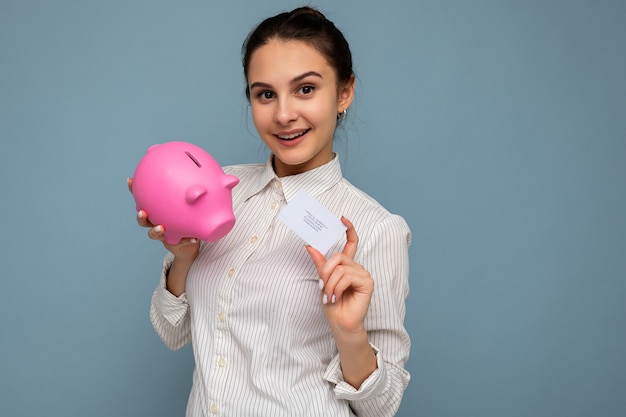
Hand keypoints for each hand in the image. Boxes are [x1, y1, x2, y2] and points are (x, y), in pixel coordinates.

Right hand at [127, 177, 199, 260]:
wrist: (192, 237)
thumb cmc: (186, 216)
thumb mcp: (187, 202)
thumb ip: (188, 191)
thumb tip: (195, 178)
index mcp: (156, 211)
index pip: (142, 199)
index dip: (134, 191)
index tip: (130, 180)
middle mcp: (156, 222)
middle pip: (143, 220)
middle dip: (141, 216)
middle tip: (143, 212)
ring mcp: (163, 234)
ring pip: (154, 234)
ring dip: (155, 231)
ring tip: (160, 227)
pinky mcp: (174, 242)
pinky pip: (179, 242)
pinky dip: (186, 240)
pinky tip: (194, 238)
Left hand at [306, 217, 373, 332]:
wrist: (340, 323)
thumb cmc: (333, 304)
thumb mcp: (323, 280)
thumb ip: (320, 263)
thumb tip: (310, 246)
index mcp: (347, 266)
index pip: (351, 243)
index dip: (349, 229)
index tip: (342, 218)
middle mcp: (357, 267)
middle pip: (338, 256)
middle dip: (326, 271)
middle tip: (323, 286)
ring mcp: (363, 274)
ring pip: (340, 267)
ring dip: (330, 283)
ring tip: (330, 295)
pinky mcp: (367, 282)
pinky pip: (347, 276)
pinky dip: (337, 287)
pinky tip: (338, 296)